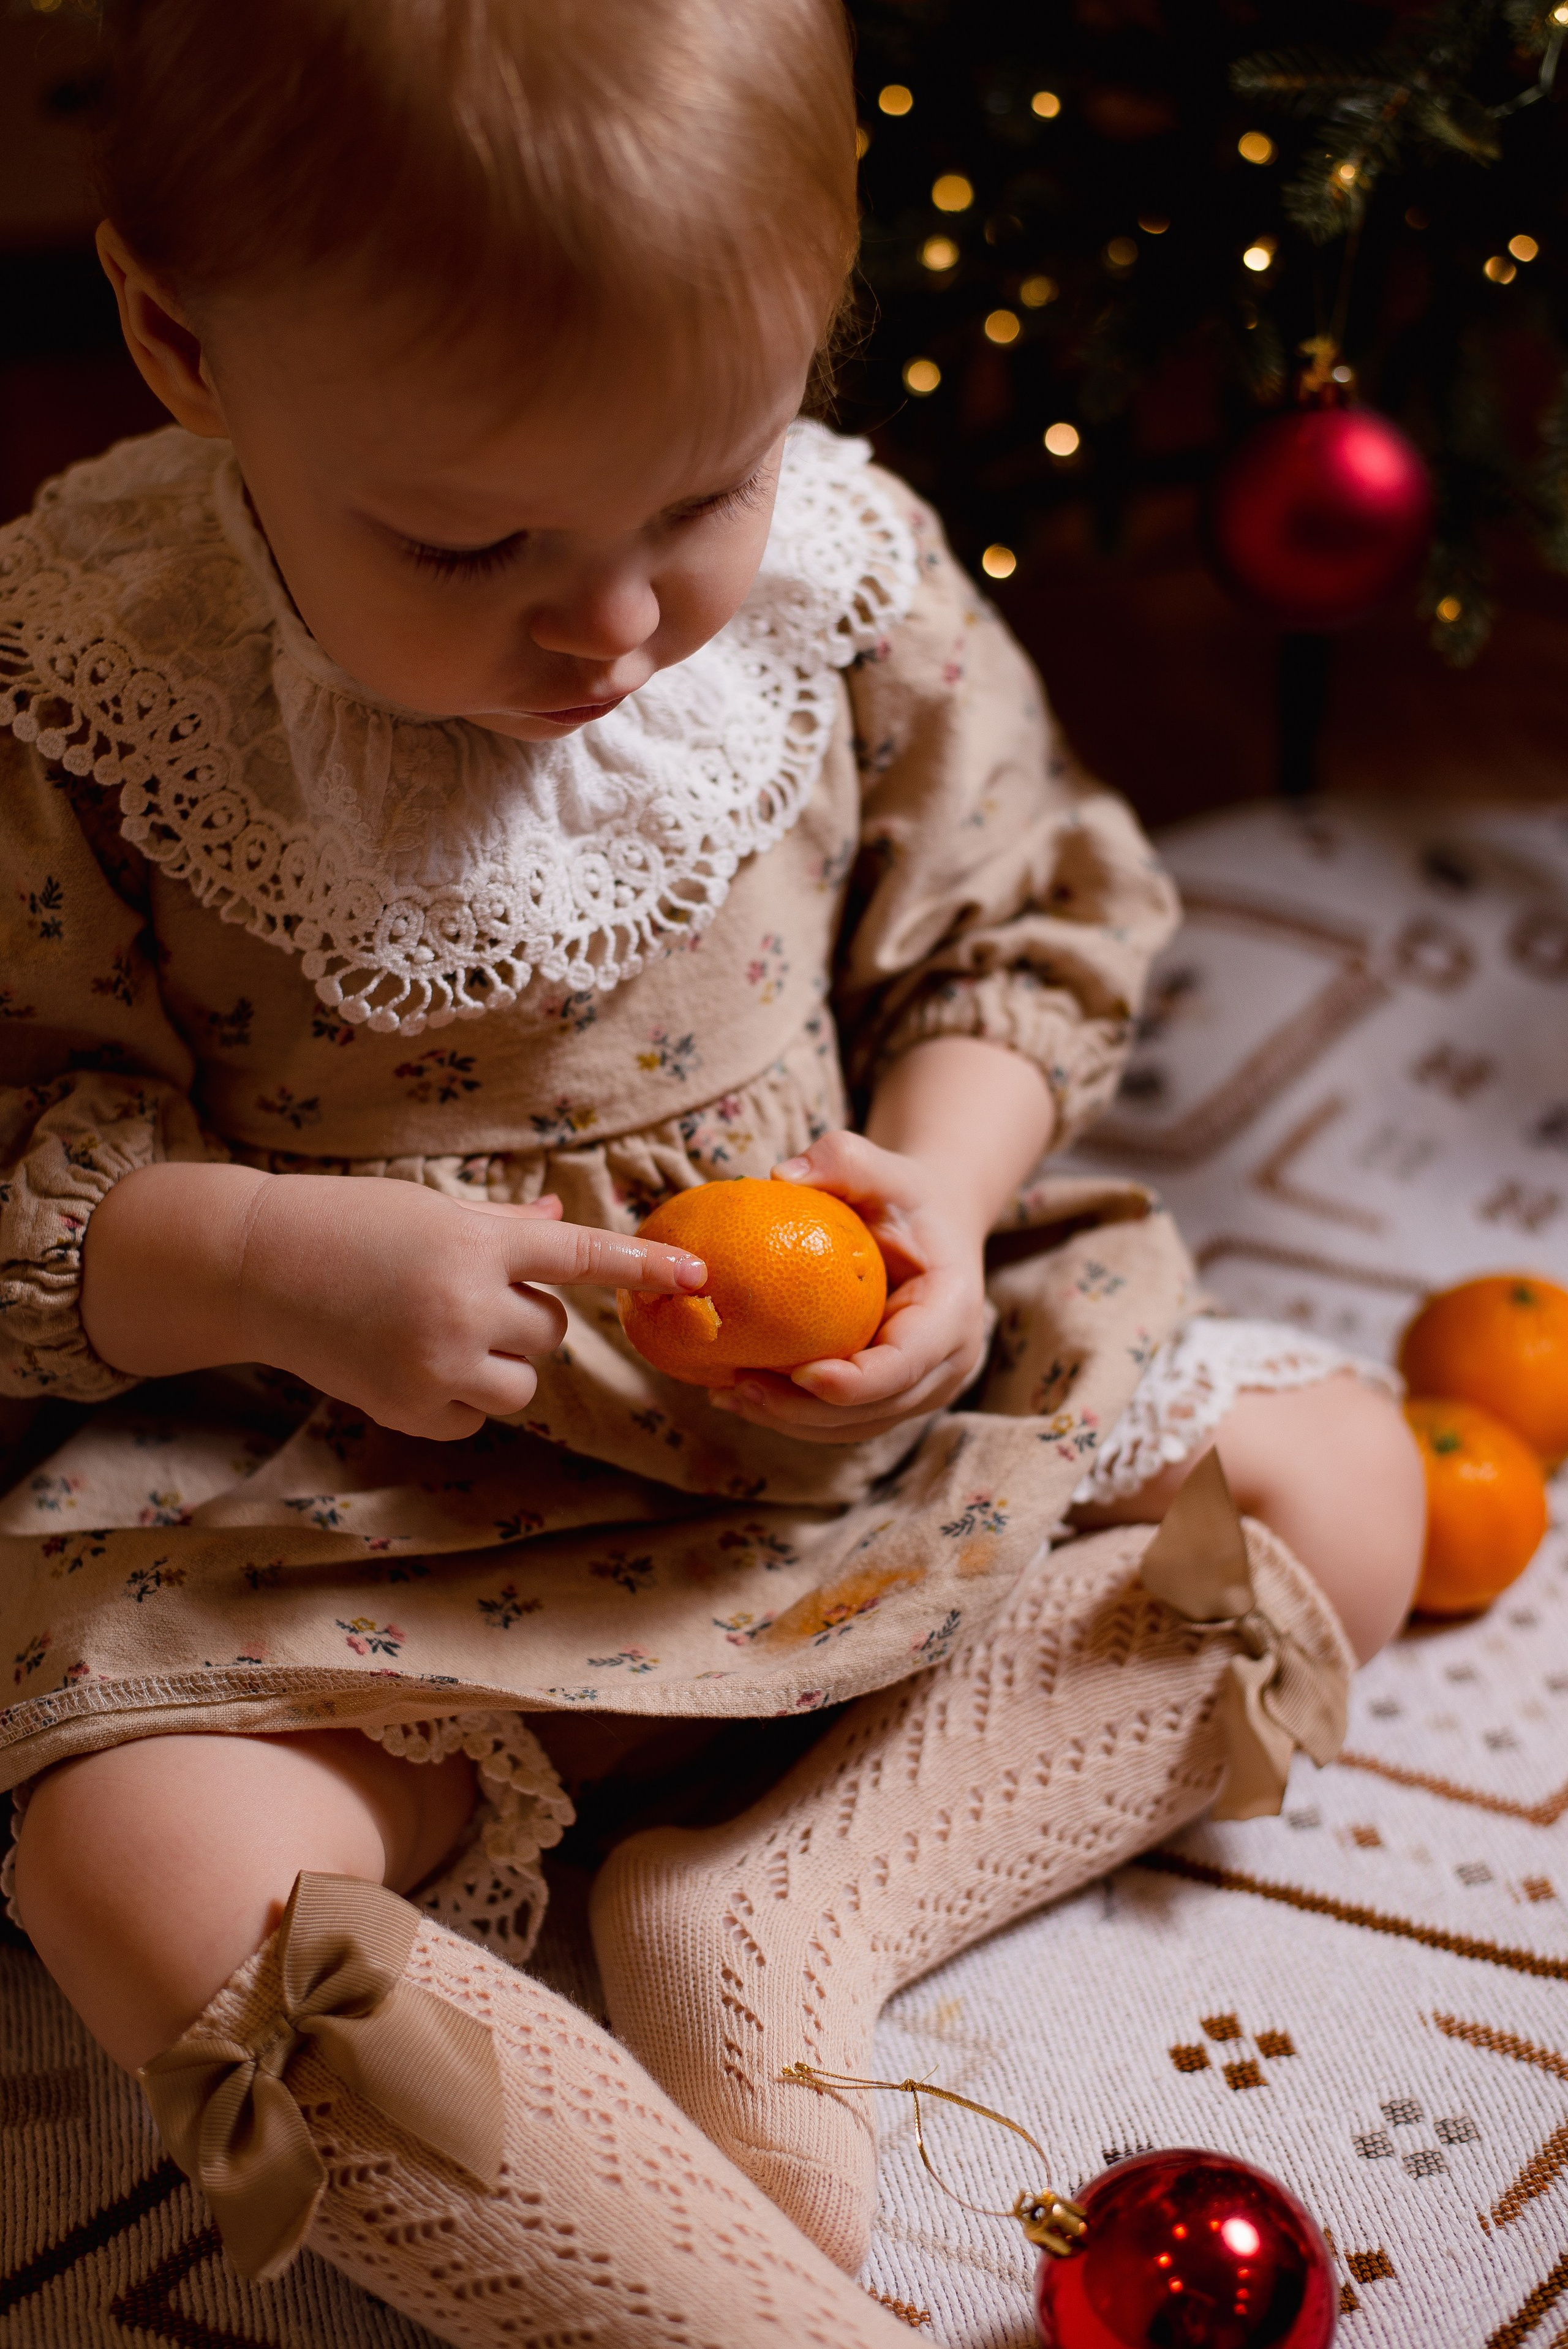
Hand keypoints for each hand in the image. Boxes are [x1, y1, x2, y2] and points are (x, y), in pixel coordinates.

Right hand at [83, 1164, 704, 1441]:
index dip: (645, 1266)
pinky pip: (477, 1416)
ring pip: (523, 1381)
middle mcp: (465, 1306)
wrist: (258, 1267)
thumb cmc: (349, 1224)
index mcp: (477, 1245)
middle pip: (551, 1330)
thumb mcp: (434, 1211)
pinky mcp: (411, 1409)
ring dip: (500, 1361)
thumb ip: (505, 1226)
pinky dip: (459, 1397)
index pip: (581, 1257)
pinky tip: (410, 1363)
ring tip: (438, 1329)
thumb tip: (560, 1218)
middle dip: (522, 1314)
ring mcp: (437, 1364)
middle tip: (461, 1290)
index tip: (699, 1277)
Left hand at [709, 1130, 988, 1445]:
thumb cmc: (902, 1194)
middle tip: (738, 1389)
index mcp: (954, 1312)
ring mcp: (925, 1387)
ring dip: (792, 1421)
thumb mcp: (881, 1166)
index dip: (855, 1381)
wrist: (933, 1223)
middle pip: (876, 1408)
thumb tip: (782, 1175)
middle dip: (805, 1411)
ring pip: (857, 1426)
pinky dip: (796, 1416)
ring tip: (728, 1397)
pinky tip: (742, 1395)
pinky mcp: (896, 1397)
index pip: (905, 1363)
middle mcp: (949, 1362)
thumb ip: (841, 1159)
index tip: (798, 1374)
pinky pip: (845, 1421)